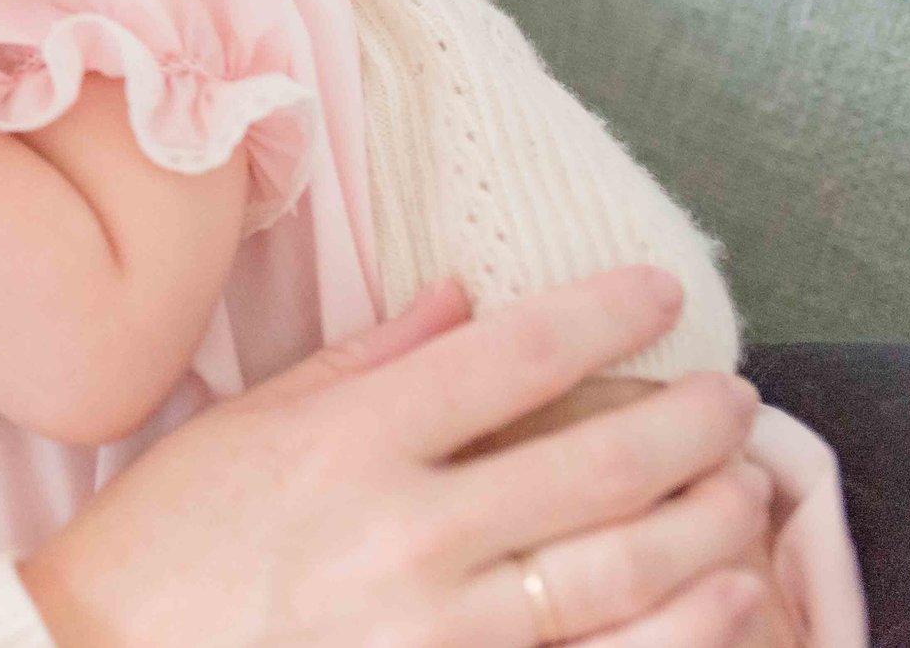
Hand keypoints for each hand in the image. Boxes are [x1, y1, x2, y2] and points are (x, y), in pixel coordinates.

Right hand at [18, 269, 775, 647]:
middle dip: (690, 422)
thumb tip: (465, 298)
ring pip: (620, 573)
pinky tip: (721, 596)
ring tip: (742, 492)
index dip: (604, 315)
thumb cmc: (167, 536)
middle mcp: (403, 530)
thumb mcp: (250, 423)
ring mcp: (433, 628)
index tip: (658, 294)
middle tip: (732, 398)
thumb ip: (366, 360)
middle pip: (594, 463)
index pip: (512, 357)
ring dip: (707, 525)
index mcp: (349, 441)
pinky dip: (678, 630)